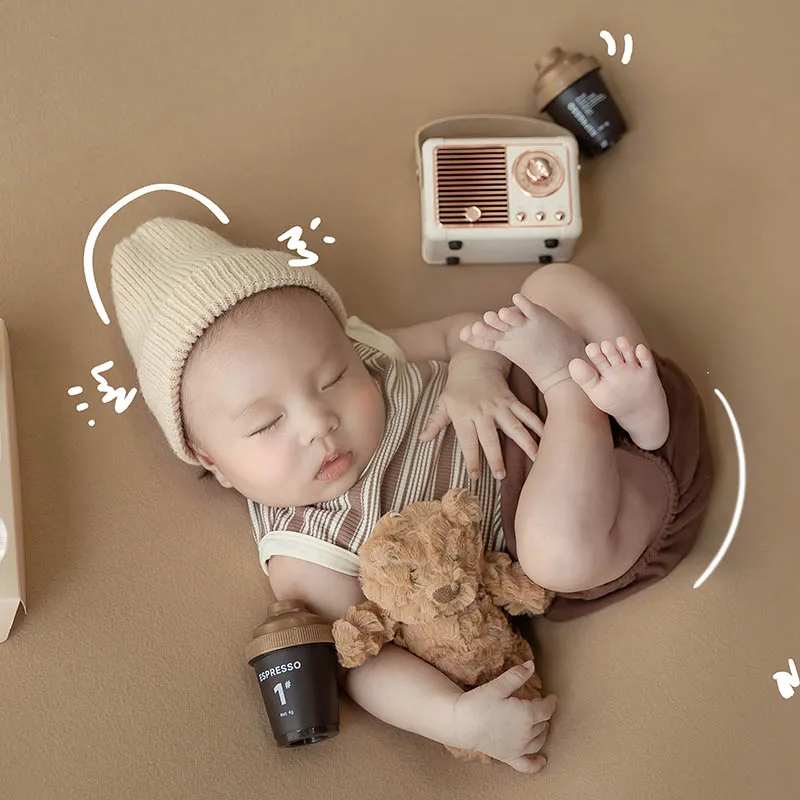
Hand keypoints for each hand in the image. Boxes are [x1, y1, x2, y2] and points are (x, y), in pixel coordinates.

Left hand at [418, 354, 542, 478]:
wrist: (475, 361)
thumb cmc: (457, 387)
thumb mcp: (443, 403)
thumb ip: (434, 422)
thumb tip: (421, 440)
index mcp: (464, 415)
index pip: (467, 442)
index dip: (472, 460)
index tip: (475, 476)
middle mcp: (482, 412)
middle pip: (490, 439)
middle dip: (496, 458)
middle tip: (502, 476)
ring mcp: (499, 406)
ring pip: (514, 427)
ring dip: (525, 443)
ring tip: (536, 459)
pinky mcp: (511, 400)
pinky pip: (525, 413)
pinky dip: (537, 424)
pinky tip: (548, 436)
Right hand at [451, 661, 556, 772]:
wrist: (461, 723)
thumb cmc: (479, 703)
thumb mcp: (498, 686)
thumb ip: (517, 676)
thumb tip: (532, 665)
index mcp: (527, 715)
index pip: (546, 709)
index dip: (550, 702)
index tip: (552, 697)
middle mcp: (526, 734)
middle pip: (542, 724)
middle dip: (543, 714)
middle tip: (538, 705)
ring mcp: (518, 748)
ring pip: (538, 741)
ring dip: (542, 732)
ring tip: (541, 724)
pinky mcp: (508, 757)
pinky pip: (527, 765)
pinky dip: (536, 764)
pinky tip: (542, 761)